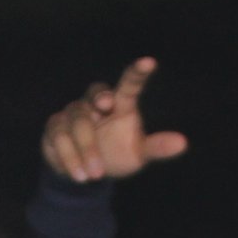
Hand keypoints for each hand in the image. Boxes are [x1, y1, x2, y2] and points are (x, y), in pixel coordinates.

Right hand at [40, 57, 189, 183]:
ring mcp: (73, 113)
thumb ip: (156, 147)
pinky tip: (79, 174)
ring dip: (86, 148)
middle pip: (97, 93)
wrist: (85, 174)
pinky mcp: (55, 127)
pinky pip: (59, 136)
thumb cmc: (116, 155)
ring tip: (95, 174)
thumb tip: (182, 143)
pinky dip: (69, 156)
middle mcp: (96, 104)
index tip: (149, 62)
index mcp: (121, 105)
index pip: (129, 84)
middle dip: (100, 98)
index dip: (137, 73)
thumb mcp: (138, 154)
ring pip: (77, 120)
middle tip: (106, 106)